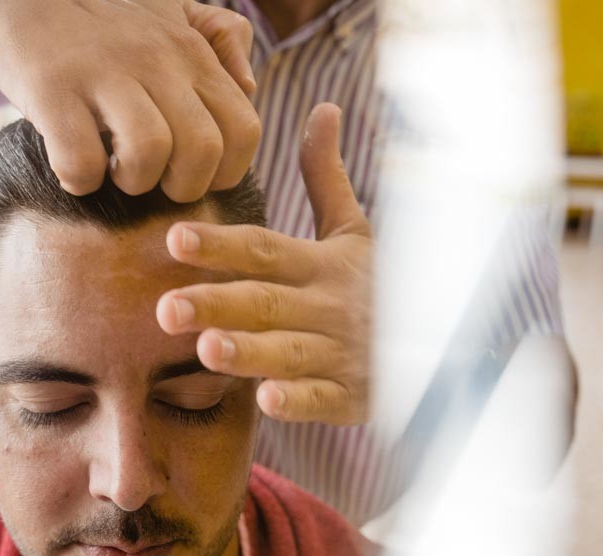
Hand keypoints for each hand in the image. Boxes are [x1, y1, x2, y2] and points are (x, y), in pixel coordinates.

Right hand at [0, 0, 259, 201]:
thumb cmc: (103, 26)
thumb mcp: (171, 20)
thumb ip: (220, 45)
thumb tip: (249, 87)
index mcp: (191, 54)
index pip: (244, 130)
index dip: (225, 171)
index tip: (190, 173)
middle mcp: (156, 60)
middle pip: (202, 151)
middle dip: (181, 187)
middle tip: (152, 179)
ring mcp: (103, 73)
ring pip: (149, 154)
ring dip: (132, 183)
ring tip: (113, 171)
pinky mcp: (52, 89)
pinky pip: (82, 162)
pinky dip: (79, 180)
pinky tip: (73, 166)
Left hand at [157, 103, 371, 424]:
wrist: (436, 345)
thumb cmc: (377, 285)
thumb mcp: (354, 231)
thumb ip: (326, 177)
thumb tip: (322, 108)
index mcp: (321, 264)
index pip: (264, 249)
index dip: (221, 244)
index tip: (175, 239)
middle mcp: (328, 306)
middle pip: (267, 302)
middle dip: (218, 303)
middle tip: (166, 309)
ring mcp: (342, 352)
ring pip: (291, 352)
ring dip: (251, 351)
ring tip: (207, 349)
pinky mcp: (354, 396)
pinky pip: (325, 399)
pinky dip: (300, 401)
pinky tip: (267, 400)